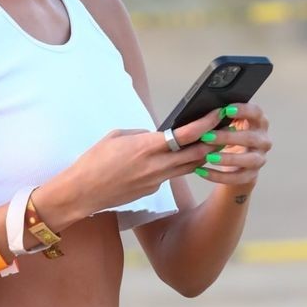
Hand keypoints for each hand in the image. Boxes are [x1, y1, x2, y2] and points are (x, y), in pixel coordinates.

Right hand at [61, 106, 244, 216]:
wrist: (81, 193)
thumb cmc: (94, 161)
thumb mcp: (117, 137)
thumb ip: (142, 135)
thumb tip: (158, 134)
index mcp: (146, 147)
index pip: (186, 134)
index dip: (206, 123)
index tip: (218, 113)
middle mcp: (155, 166)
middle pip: (196, 154)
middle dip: (213, 141)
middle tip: (224, 129)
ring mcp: (155, 181)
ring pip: (189, 167)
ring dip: (201, 155)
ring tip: (211, 142)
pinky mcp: (152, 191)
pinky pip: (171, 176)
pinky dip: (177, 166)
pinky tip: (176, 159)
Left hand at [190, 101, 270, 204]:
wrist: (235, 162)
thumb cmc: (229, 136)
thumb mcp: (229, 125)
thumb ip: (222, 118)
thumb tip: (205, 113)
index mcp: (258, 123)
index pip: (256, 113)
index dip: (243, 110)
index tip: (225, 110)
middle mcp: (263, 140)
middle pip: (250, 138)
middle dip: (227, 137)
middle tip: (206, 136)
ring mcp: (259, 159)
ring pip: (248, 160)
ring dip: (227, 158)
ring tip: (208, 157)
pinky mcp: (251, 175)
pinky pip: (237, 178)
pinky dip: (218, 176)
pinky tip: (202, 171)